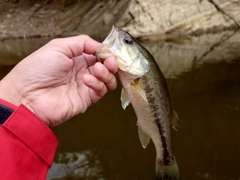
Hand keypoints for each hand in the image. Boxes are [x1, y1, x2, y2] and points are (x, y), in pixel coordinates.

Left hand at [0, 35, 117, 126]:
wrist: (27, 95)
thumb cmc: (38, 69)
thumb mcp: (59, 46)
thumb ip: (82, 42)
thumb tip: (100, 46)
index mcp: (76, 58)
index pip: (98, 54)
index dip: (106, 53)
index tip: (109, 51)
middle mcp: (82, 71)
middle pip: (106, 67)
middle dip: (111, 63)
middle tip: (110, 61)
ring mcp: (85, 85)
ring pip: (108, 79)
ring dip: (107, 73)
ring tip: (97, 70)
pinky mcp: (86, 99)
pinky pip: (101, 90)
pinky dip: (98, 84)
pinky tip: (86, 79)